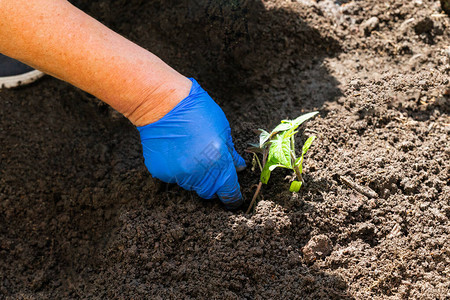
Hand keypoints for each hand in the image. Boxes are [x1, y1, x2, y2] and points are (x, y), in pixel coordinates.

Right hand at [138, 78, 245, 208]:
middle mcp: (198, 173)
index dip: (233, 198)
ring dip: (195, 176)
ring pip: (191, 185)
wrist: (163, 104)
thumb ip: (231, 153)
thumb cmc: (197, 111)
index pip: (229, 192)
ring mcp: (178, 174)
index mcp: (218, 163)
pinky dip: (178, 170)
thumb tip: (238, 168)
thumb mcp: (223, 129)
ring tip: (191, 152)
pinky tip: (177, 151)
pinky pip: (174, 178)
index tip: (234, 199)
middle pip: (209, 192)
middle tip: (210, 165)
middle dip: (213, 184)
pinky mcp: (161, 173)